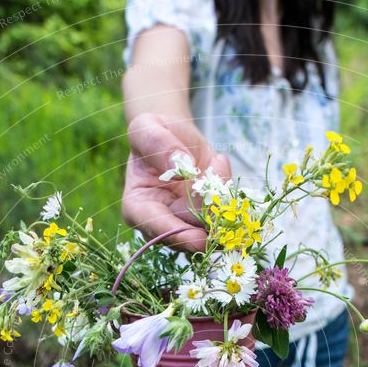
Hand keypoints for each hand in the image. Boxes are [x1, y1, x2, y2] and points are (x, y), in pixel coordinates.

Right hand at [122, 112, 230, 250]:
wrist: (174, 137)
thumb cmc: (154, 133)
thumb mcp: (147, 127)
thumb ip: (157, 144)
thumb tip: (180, 166)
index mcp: (138, 208)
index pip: (154, 227)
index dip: (177, 234)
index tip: (198, 238)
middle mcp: (162, 223)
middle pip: (187, 234)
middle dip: (206, 222)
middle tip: (221, 198)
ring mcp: (187, 223)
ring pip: (209, 228)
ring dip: (221, 203)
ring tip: (217, 162)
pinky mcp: (207, 217)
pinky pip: (224, 216)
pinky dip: (229, 194)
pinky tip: (219, 162)